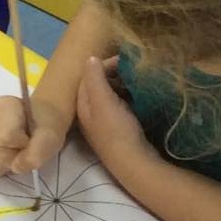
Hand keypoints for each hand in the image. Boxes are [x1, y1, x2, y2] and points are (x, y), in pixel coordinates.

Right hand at [0, 93, 68, 178]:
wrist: (38, 121)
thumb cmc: (44, 125)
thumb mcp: (51, 136)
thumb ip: (38, 151)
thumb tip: (17, 167)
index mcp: (3, 105)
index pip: (4, 137)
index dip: (21, 145)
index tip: (29, 138)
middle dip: (15, 158)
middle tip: (25, 148)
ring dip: (6, 165)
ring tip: (16, 151)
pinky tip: (6, 156)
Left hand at [75, 55, 151, 171]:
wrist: (134, 162)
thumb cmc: (117, 130)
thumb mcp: (103, 101)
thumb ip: (95, 79)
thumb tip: (90, 58)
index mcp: (82, 105)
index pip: (87, 77)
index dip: (102, 65)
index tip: (122, 59)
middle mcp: (90, 113)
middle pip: (97, 85)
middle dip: (112, 74)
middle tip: (130, 68)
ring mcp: (103, 122)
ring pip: (108, 95)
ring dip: (120, 84)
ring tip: (135, 79)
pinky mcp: (117, 128)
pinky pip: (119, 105)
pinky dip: (126, 96)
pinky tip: (137, 95)